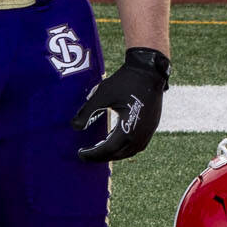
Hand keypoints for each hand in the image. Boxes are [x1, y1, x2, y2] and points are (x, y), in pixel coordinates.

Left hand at [74, 47, 168, 162]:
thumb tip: (74, 127)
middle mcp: (141, 134)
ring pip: (130, 151)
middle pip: (119, 154)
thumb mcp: (102, 95)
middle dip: (102, 156)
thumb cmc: (125, 82)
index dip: (93, 154)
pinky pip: (137, 144)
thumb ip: (87, 112)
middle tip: (87, 155)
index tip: (80, 153)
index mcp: (128, 128)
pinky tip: (114, 140)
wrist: (149, 70)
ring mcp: (148, 131)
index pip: (108, 150)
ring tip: (100, 150)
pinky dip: (124, 147)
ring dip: (114, 153)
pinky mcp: (152, 125)